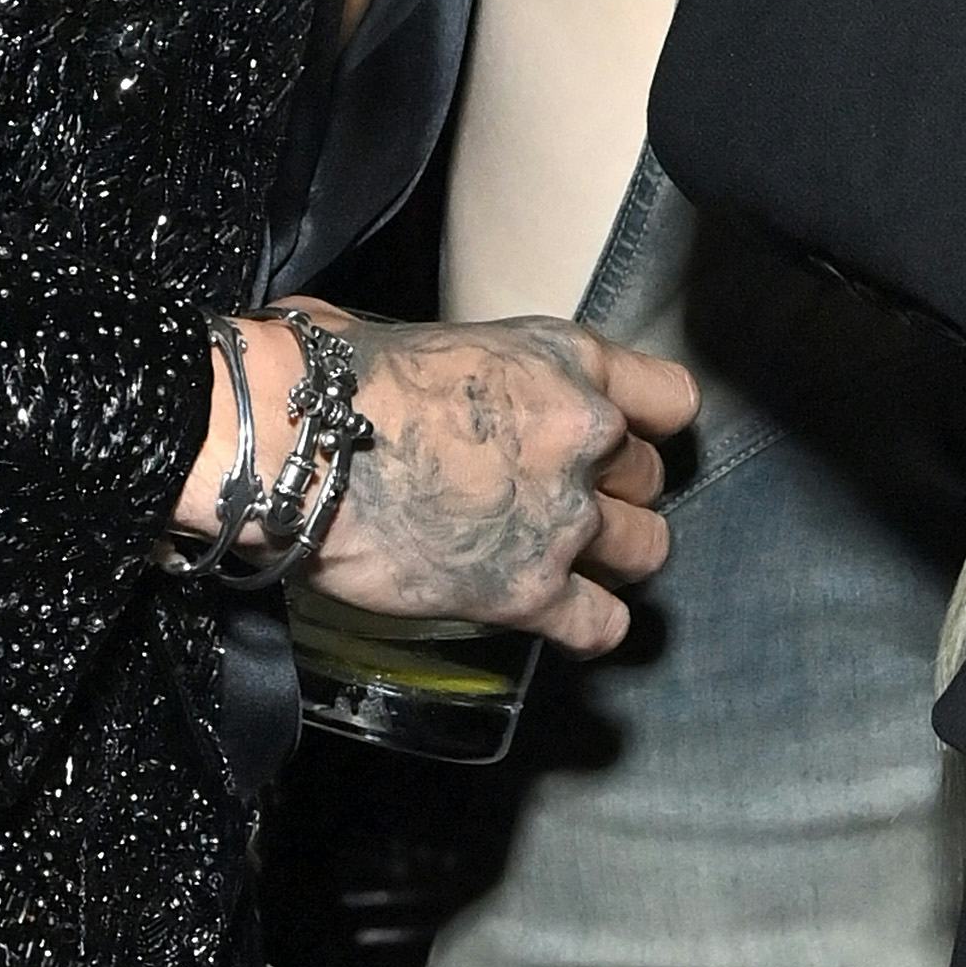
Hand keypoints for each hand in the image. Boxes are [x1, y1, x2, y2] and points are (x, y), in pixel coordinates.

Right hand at [265, 312, 693, 662]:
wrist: (295, 446)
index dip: (645, 424)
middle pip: (649, 477)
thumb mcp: (438, 339)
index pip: (670, 397)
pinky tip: (565, 620)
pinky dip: (589, 628)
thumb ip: (485, 365)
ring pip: (646, 549)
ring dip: (611, 558)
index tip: (619, 440)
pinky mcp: (529, 592)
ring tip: (567, 560)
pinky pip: (603, 626)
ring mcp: (564, 519)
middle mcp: (585, 436)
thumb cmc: (338, 378)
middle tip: (559, 502)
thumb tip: (451, 373)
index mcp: (566, 362)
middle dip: (613, 491)